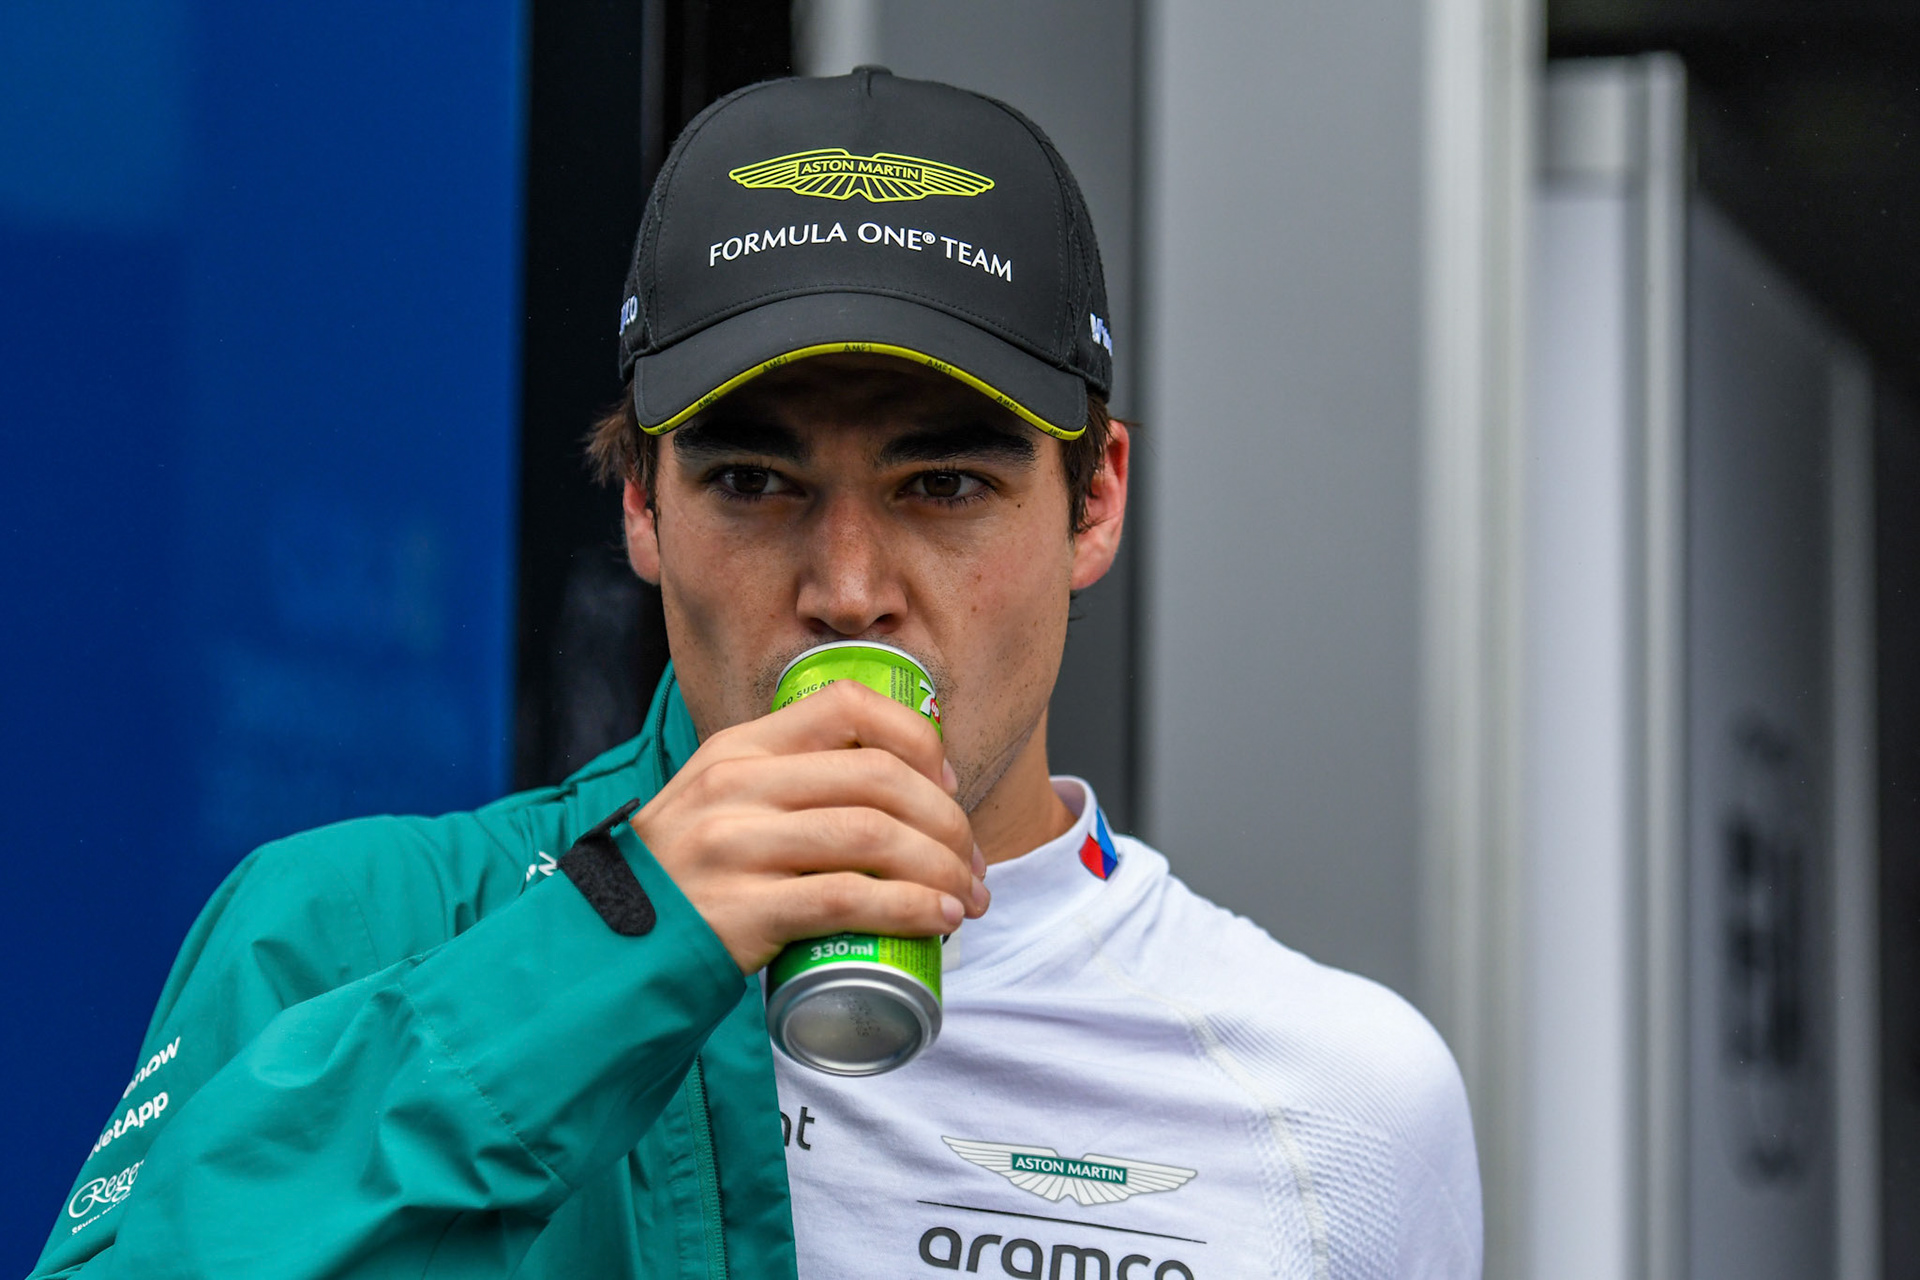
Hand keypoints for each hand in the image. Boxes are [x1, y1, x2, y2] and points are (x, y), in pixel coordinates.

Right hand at [629, 679, 988, 972]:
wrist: (612, 952)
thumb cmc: (688, 880)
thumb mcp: (720, 802)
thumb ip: (782, 779)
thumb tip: (895, 782)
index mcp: (739, 747)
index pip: (848, 705)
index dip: (917, 740)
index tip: (948, 786)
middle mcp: (735, 786)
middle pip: (879, 780)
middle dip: (948, 821)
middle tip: (972, 864)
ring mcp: (735, 847)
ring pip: (873, 837)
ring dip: (941, 869)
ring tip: (965, 899)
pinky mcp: (742, 911)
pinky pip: (847, 901)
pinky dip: (907, 909)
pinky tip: (936, 920)